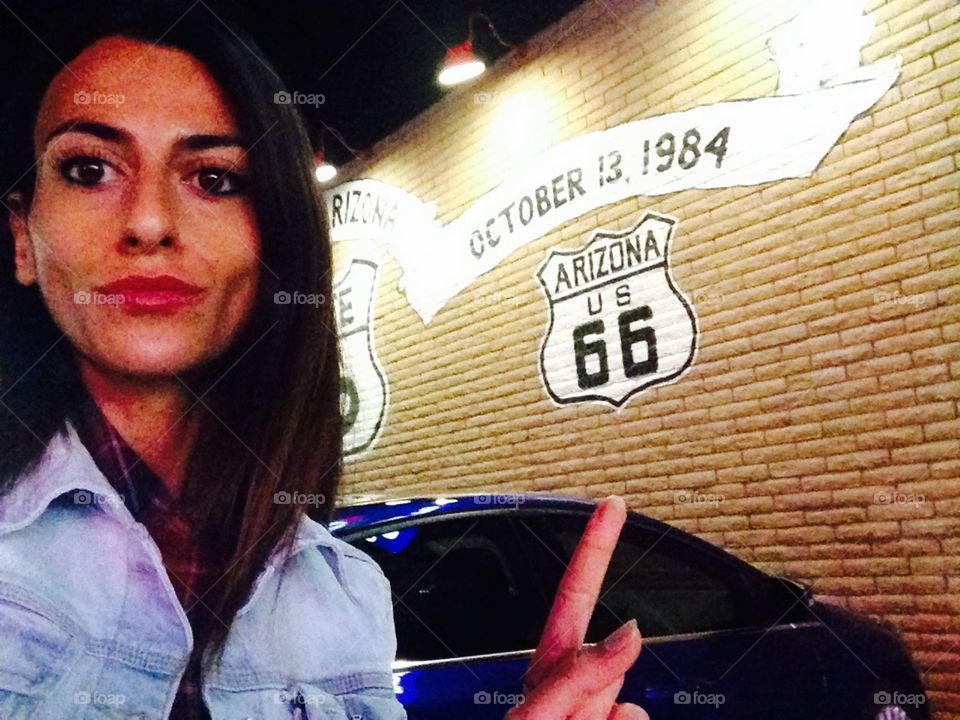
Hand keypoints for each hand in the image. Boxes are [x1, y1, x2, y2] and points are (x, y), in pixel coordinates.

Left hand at [507, 496, 647, 719]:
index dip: (596, 546)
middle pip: (613, 665)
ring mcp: (600, 708)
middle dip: (598, 691)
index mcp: (550, 664)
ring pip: (631, 708)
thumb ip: (580, 674)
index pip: (577, 594)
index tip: (612, 505)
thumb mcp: (539, 715)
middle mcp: (575, 683)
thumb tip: (633, 633)